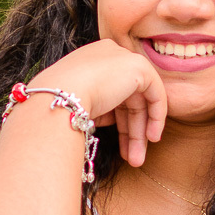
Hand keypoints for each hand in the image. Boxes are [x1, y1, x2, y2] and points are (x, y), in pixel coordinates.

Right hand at [31, 40, 166, 165]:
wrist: (57, 99)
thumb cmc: (57, 107)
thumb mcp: (78, 106)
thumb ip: (99, 108)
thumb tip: (113, 121)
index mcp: (91, 60)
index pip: (111, 91)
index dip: (117, 120)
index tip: (117, 144)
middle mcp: (108, 54)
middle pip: (126, 98)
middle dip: (129, 131)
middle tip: (131, 157)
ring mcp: (124, 58)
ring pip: (139, 100)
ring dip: (138, 132)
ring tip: (137, 160)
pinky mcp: (139, 66)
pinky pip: (156, 93)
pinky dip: (156, 116)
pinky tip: (151, 138)